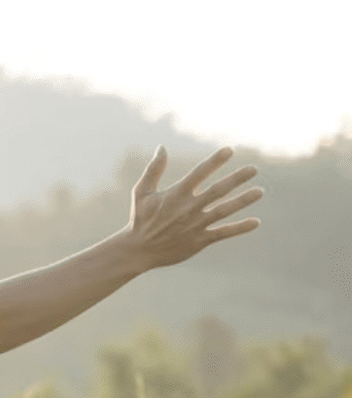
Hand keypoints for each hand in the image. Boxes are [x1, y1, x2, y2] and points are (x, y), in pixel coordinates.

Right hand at [124, 145, 262, 269]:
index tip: (229, 150)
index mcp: (176, 194)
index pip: (199, 173)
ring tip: (260, 191)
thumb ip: (153, 169)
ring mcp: (196, 225)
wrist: (138, 250)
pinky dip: (240, 228)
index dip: (215, 161)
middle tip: (254, 169)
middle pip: (218, 190)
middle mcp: (189, 208)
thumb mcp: (141, 192)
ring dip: (243, 200)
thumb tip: (162, 147)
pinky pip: (223, 232)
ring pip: (225, 210)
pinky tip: (255, 222)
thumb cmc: (140, 218)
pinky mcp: (200, 240)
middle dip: (237, 179)